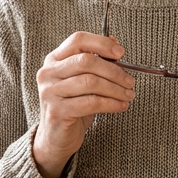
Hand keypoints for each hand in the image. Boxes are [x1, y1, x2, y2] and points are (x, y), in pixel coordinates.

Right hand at [32, 32, 135, 177]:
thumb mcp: (83, 81)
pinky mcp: (57, 111)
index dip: (101, 43)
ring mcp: (50, 92)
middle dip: (114, 71)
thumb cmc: (72, 106)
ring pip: (90, 82)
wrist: (56, 138)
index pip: (78, 40)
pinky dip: (111, 103)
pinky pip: (91, 102)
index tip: (121, 53)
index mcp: (54, 60)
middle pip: (87, 61)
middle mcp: (48, 73)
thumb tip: (115, 43)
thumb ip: (96, 61)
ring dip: (115, 88)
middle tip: (130, 81)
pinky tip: (121, 106)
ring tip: (128, 95)